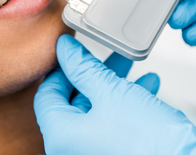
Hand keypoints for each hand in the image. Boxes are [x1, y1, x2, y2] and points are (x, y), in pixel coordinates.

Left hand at [34, 35, 195, 154]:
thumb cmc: (149, 139)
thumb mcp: (110, 91)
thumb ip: (83, 68)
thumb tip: (65, 50)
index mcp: (61, 136)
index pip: (46, 96)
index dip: (60, 70)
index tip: (73, 54)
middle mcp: (72, 149)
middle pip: (72, 102)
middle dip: (92, 74)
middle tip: (104, 55)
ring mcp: (92, 152)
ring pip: (95, 110)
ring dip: (112, 85)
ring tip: (130, 66)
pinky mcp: (113, 152)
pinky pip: (111, 124)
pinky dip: (125, 103)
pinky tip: (147, 86)